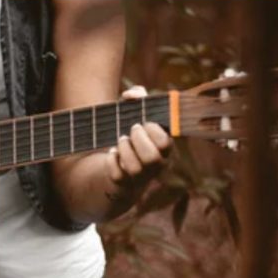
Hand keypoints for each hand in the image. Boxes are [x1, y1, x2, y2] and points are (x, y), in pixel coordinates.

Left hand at [104, 86, 171, 200]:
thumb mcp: (138, 114)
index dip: (153, 131)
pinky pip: (117, 176)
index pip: (165, 143)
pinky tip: (113, 153)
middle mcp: (156, 165)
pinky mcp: (124, 183)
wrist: (124, 165)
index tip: (144, 122)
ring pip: (134, 168)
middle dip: (139, 140)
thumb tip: (132, 95)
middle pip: (152, 158)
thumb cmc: (135, 135)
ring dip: (125, 150)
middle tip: (131, 130)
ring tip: (122, 140)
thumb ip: (138, 98)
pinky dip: (112, 161)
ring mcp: (141, 176)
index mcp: (165, 148)